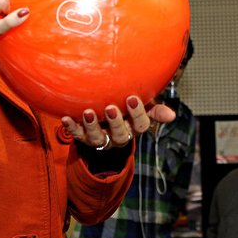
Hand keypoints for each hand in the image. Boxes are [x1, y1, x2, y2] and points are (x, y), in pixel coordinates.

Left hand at [60, 95, 175, 148]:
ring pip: (97, 138)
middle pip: (120, 134)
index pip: (141, 125)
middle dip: (115, 122)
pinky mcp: (84, 138)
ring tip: (87, 111)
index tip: (132, 98)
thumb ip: (154, 110)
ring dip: (92, 126)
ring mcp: (100, 139)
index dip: (137, 114)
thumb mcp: (141, 108)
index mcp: (134, 128)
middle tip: (110, 107)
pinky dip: (71, 127)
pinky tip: (65, 117)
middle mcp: (118, 137)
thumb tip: (172, 116)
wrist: (105, 123)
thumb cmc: (126, 110)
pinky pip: (77, 136)